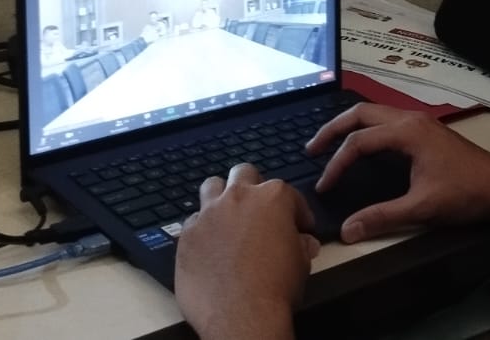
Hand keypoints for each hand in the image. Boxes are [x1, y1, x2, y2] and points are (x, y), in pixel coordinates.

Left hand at [175, 163, 318, 339]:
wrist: (241, 316)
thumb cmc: (275, 288)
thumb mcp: (301, 263)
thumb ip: (300, 244)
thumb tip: (302, 242)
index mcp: (273, 198)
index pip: (289, 194)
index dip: (297, 212)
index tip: (299, 227)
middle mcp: (238, 197)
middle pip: (243, 174)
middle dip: (253, 187)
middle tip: (258, 211)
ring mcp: (208, 214)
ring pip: (211, 186)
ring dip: (220, 197)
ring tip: (227, 217)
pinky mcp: (186, 235)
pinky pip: (192, 222)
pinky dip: (202, 229)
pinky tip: (209, 247)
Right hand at [306, 103, 489, 242]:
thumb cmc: (466, 193)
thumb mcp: (421, 208)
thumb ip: (382, 217)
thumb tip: (348, 230)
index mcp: (408, 132)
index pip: (359, 141)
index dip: (336, 164)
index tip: (324, 185)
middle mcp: (412, 119)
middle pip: (361, 113)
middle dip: (333, 128)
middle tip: (312, 148)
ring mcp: (421, 123)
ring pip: (375, 113)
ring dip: (351, 125)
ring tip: (330, 144)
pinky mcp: (427, 131)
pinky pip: (388, 120)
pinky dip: (368, 129)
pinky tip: (364, 147)